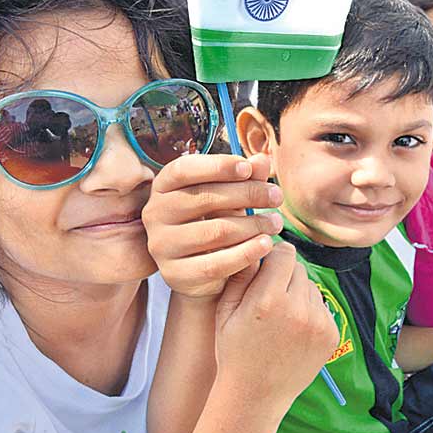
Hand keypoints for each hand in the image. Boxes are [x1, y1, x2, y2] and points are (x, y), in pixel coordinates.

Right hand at [143, 154, 284, 298]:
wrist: (202, 273)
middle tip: (276, 196)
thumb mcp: (230, 197)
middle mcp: (155, 213)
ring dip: (253, 225)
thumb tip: (263, 159)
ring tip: (276, 223)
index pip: (184, 169)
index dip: (217, 166)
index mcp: (163, 187)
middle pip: (205, 198)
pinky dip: (246, 253)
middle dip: (248, 194)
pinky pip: (216, 263)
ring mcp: (161, 245)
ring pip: (215, 231)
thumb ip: (245, 178)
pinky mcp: (174, 274)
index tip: (248, 168)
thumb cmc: (216, 223)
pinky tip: (266, 244)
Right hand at [215, 243, 338, 406]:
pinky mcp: (331, 334)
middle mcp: (298, 309)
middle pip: (299, 268)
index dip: (272, 257)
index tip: (264, 267)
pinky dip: (309, 312)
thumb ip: (241, 273)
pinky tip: (292, 330)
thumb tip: (253, 241)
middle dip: (284, 275)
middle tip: (269, 295)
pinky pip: (321, 307)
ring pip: (311, 287)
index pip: (283, 253)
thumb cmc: (235, 350)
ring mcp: (318, 323)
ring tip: (280, 317)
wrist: (256, 396)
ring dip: (298, 293)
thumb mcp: (226, 310)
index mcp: (269, 299)